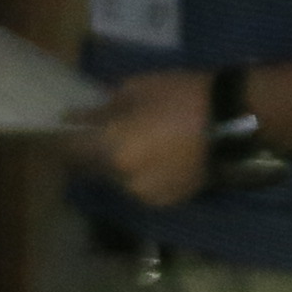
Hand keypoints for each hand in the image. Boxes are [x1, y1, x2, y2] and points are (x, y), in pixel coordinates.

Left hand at [69, 70, 210, 208]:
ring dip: (114, 164)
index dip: (60, 140)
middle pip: (91, 167)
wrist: (233, 121)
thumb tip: (78, 117)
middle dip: (88, 152)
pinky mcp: (166, 200)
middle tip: (93, 134)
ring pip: (116, 179)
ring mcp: (146, 193)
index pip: (69, 150)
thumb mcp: (136, 91)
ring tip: (130, 144)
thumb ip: (102, 109)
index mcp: (112, 148)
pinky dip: (138, 174)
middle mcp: (124, 177)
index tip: (59, 130)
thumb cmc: (181, 97)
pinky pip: (139, 187)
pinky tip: (151, 156)